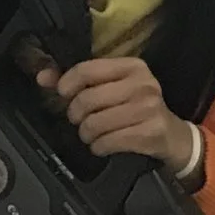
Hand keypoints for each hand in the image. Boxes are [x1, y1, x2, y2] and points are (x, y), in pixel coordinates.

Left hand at [44, 59, 191, 166]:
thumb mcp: (114, 87)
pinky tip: (104, 145)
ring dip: (87, 134)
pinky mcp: (149, 133)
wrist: (172, 136)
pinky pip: (106, 142)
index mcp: (133, 67)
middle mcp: (143, 85)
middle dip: (76, 115)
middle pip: (87, 100)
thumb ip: (79, 80)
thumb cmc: (137, 108)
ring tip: (93, 135)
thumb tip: (42, 77)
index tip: (64, 95)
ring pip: (94, 124)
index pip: (87, 70)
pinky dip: (99, 147)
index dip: (67, 84)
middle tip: (82, 120)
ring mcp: (148, 109)